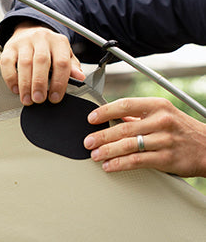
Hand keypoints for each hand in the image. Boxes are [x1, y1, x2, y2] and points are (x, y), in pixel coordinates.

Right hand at [0, 21, 84, 105]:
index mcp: (58, 41)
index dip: (59, 82)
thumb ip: (72, 66)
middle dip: (40, 83)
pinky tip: (15, 88)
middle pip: (41, 61)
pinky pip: (7, 62)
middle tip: (39, 99)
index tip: (55, 97)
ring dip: (25, 84)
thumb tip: (80, 76)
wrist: (30, 31)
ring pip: (24, 63)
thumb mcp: (64, 53)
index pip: (61, 62)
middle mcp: (42, 38)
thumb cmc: (48, 47)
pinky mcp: (10, 46)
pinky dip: (10, 78)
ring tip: (27, 99)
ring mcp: (24, 41)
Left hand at [83, 97, 205, 176]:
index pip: (125, 104)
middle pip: (124, 127)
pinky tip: (110, 166)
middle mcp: (160, 120)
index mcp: (157, 105)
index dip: (105, 111)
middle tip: (88, 141)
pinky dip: (120, 164)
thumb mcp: (163, 114)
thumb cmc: (182, 128)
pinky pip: (138, 161)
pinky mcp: (166, 158)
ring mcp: (164, 140)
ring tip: (95, 155)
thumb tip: (113, 117)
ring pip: (129, 145)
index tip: (91, 118)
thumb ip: (139, 116)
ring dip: (108, 151)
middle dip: (102, 136)